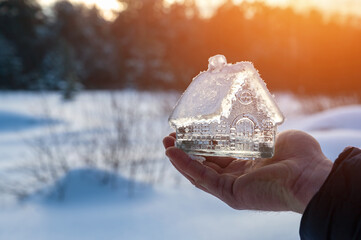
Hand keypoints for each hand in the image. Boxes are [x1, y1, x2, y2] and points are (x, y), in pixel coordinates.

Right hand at [163, 130, 332, 212]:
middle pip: (205, 164)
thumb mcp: (274, 137)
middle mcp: (238, 178)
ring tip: (166, 143)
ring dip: (180, 158)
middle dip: (186, 150)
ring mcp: (232, 187)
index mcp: (248, 166)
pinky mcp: (229, 193)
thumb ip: (259, 131)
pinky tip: (172, 153)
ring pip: (199, 172)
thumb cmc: (301, 156)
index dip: (202, 144)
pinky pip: (202, 178)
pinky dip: (186, 166)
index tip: (189, 131)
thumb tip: (252, 118)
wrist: (310, 175)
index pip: (219, 156)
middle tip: (172, 136)